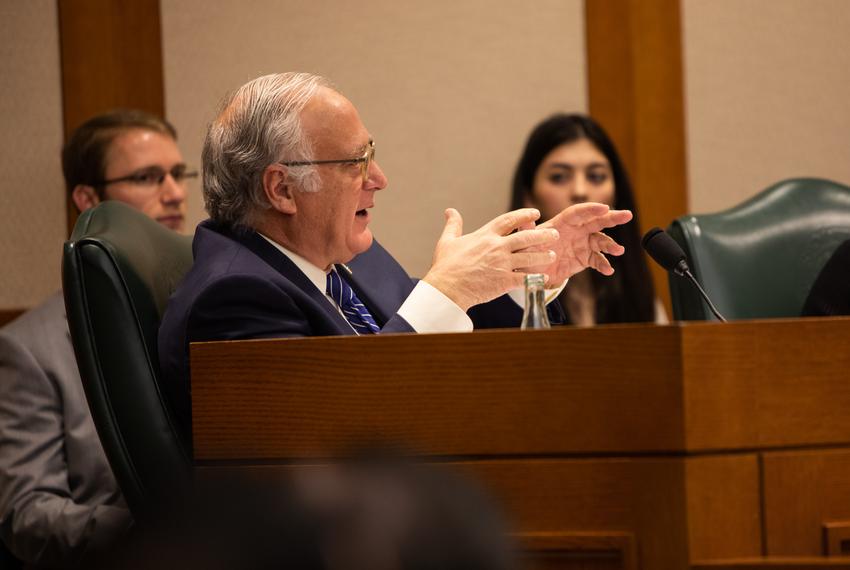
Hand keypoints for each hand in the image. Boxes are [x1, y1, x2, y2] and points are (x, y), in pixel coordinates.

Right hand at [423, 208, 559, 310]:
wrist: (446, 288)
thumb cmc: (445, 266)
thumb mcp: (447, 241)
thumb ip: (453, 225)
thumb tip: (450, 211)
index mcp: (485, 235)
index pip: (509, 220)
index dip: (524, 215)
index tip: (535, 212)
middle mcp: (496, 247)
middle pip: (525, 237)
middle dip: (542, 235)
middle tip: (554, 234)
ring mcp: (502, 263)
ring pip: (529, 256)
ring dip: (542, 255)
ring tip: (552, 254)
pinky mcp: (504, 281)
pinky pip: (526, 278)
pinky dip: (536, 278)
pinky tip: (544, 278)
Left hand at [528, 203, 632, 282]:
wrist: (532, 272)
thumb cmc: (528, 252)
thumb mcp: (525, 242)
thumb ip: (527, 232)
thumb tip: (525, 222)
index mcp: (561, 223)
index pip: (578, 213)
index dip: (591, 209)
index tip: (605, 208)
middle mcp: (574, 231)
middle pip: (595, 221)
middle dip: (612, 217)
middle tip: (627, 215)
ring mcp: (581, 244)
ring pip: (600, 241)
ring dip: (610, 245)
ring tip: (618, 250)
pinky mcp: (584, 258)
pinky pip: (597, 260)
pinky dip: (603, 264)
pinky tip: (608, 270)